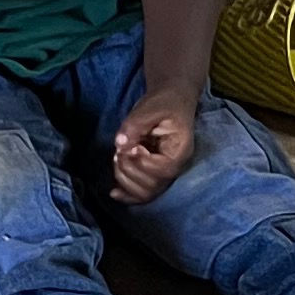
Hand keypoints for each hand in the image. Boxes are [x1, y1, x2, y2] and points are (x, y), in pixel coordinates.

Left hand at [110, 84, 200, 204]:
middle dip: (130, 171)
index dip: (142, 163)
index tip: (131, 146)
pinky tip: (113, 193)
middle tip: (119, 153)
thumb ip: (135, 124)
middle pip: (153, 185)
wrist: (170, 100)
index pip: (163, 170)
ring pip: (147, 192)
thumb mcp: (151, 107)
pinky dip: (127, 194)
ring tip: (118, 159)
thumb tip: (120, 143)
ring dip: (125, 180)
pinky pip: (143, 192)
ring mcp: (165, 172)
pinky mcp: (153, 172)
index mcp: (180, 150)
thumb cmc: (163, 103)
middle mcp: (175, 166)